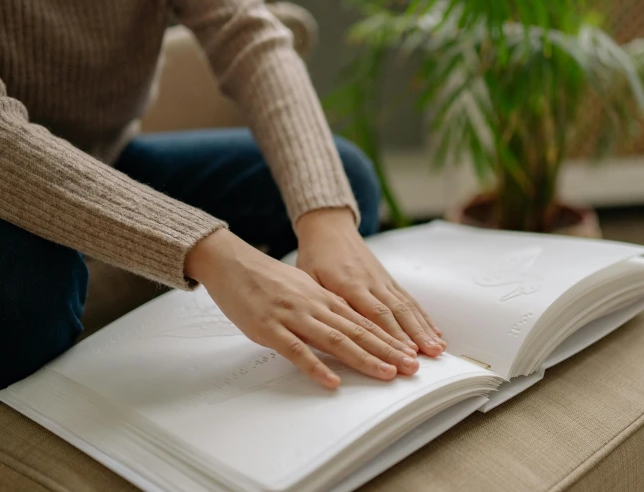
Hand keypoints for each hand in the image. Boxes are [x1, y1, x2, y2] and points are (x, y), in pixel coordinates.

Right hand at [185, 229, 418, 388]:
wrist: (232, 262)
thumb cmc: (267, 278)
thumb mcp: (304, 288)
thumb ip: (325, 307)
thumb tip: (346, 326)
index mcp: (325, 298)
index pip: (365, 321)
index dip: (390, 338)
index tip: (410, 352)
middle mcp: (316, 305)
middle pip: (359, 331)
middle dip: (388, 351)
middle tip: (411, 367)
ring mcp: (294, 316)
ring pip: (336, 340)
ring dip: (364, 359)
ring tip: (386, 374)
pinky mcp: (270, 328)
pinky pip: (297, 350)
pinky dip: (316, 367)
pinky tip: (331, 381)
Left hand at [295, 208, 444, 356]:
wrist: (329, 228)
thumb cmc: (316, 256)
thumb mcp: (309, 277)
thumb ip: (322, 302)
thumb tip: (334, 328)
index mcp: (348, 285)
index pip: (374, 314)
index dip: (391, 335)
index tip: (403, 353)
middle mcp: (370, 283)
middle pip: (396, 313)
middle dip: (412, 338)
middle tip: (422, 360)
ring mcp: (382, 281)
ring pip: (406, 307)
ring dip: (422, 329)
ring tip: (437, 348)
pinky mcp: (388, 279)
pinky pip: (408, 299)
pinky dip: (423, 316)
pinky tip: (434, 331)